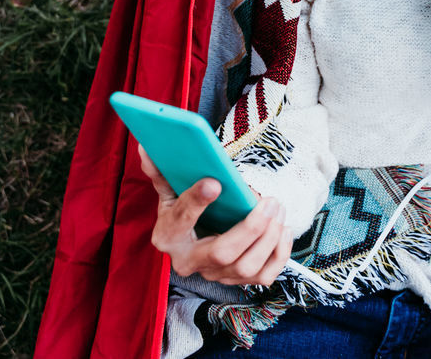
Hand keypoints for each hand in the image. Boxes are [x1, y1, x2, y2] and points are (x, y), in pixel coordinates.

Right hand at [139, 144, 293, 285]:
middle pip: (222, 253)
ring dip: (269, 238)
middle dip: (251, 228)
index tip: (215, 182)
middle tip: (270, 201)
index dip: (197, 201)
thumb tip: (148, 148)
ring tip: (278, 208)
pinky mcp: (237, 281)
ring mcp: (214, 275)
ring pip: (246, 267)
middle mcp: (189, 261)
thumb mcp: (169, 192)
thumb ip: (162, 172)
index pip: (181, 221)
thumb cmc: (183, 211)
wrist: (193, 242)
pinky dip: (279, 253)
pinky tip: (283, 229)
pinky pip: (263, 276)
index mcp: (168, 236)